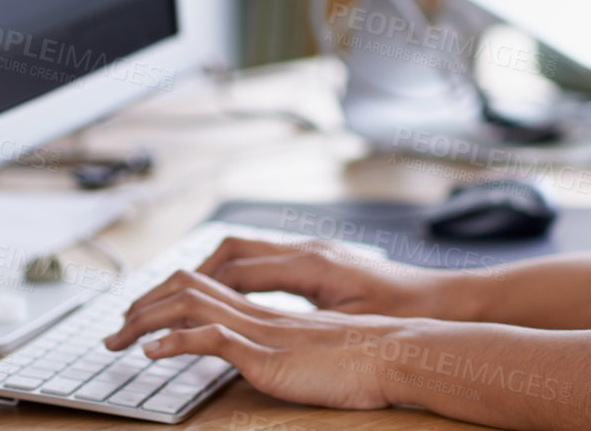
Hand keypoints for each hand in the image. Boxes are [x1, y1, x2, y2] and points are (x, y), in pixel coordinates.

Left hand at [102, 267, 408, 409]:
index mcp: (269, 310)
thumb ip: (290, 349)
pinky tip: (152, 353)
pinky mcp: (266, 352)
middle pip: (187, 286)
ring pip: (190, 305)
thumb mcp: (316, 352)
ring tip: (118, 339)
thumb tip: (271, 359)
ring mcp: (261, 328)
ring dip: (146, 320)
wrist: (395, 353)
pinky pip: (211, 338)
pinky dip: (175, 342)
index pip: (208, 286)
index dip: (168, 295)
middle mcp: (259, 310)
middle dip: (144, 304)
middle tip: (115, 329)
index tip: (143, 316)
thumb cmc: (366, 358)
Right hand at [187, 236, 465, 318]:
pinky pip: (263, 261)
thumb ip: (301, 330)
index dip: (193, 292)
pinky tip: (226, 296)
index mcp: (308, 265)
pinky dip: (235, 275)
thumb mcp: (347, 327)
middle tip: (152, 303)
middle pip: (228, 253)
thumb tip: (256, 338)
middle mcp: (304, 252)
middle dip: (187, 277)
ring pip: (242, 252)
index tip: (160, 312)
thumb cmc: (399, 315)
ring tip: (177, 299)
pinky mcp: (318, 261)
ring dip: (208, 273)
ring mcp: (310, 252)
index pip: (233, 270)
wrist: (438, 304)